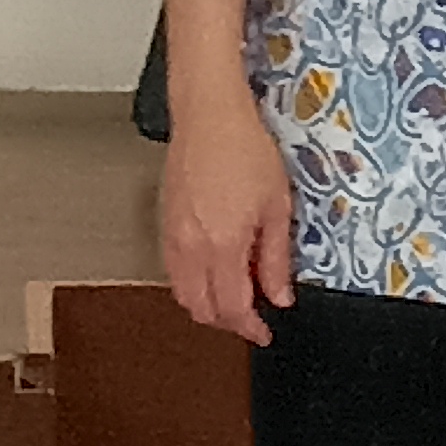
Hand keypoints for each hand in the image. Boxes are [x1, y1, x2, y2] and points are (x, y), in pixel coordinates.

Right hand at [160, 84, 297, 346]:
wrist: (209, 114)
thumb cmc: (245, 149)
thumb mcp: (277, 205)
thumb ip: (276, 258)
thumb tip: (280, 296)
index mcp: (223, 244)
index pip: (232, 308)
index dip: (250, 328)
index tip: (264, 331)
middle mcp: (191, 247)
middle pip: (202, 309)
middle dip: (228, 322)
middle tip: (253, 315)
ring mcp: (173, 236)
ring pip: (184, 293)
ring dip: (207, 305)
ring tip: (236, 293)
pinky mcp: (165, 223)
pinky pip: (174, 271)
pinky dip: (192, 283)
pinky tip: (213, 270)